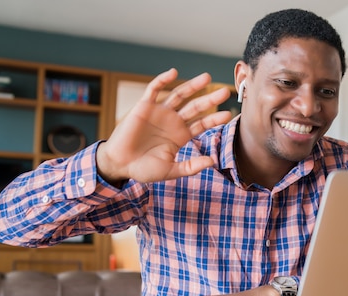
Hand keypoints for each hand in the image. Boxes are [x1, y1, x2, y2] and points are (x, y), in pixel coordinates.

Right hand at [96, 68, 231, 184]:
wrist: (120, 164)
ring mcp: (159, 112)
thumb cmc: (144, 169)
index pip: (202, 124)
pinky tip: (173, 73)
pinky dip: (163, 80)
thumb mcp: (170, 170)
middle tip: (224, 92)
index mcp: (181, 135)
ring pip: (179, 95)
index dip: (214, 119)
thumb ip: (190, 167)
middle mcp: (173, 121)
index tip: (228, 115)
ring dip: (192, 86)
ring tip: (207, 78)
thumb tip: (212, 162)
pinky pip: (154, 89)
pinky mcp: (144, 106)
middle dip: (209, 99)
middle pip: (195, 107)